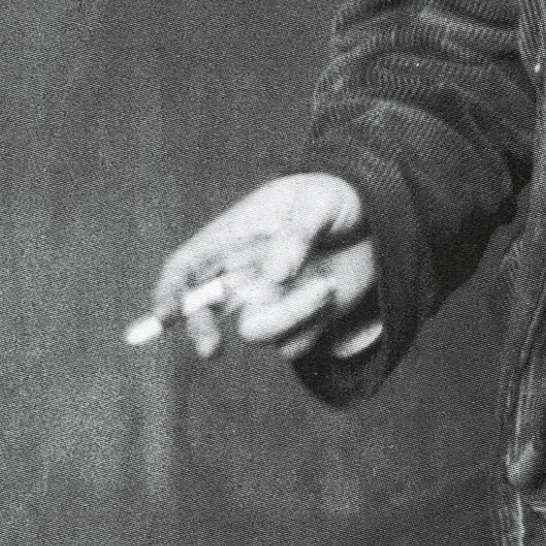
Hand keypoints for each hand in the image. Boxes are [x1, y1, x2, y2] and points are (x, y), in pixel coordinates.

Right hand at [140, 173, 379, 362]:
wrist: (379, 221)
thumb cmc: (336, 199)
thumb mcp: (319, 203)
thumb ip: (296, 235)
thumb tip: (275, 274)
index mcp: (233, 239)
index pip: (186, 268)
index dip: (168, 292)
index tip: (166, 315)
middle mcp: (244, 276)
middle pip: (203, 312)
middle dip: (201, 329)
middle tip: (211, 346)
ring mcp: (269, 302)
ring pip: (256, 331)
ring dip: (289, 315)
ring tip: (326, 284)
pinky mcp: (298, 322)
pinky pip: (292, 344)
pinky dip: (312, 327)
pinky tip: (332, 296)